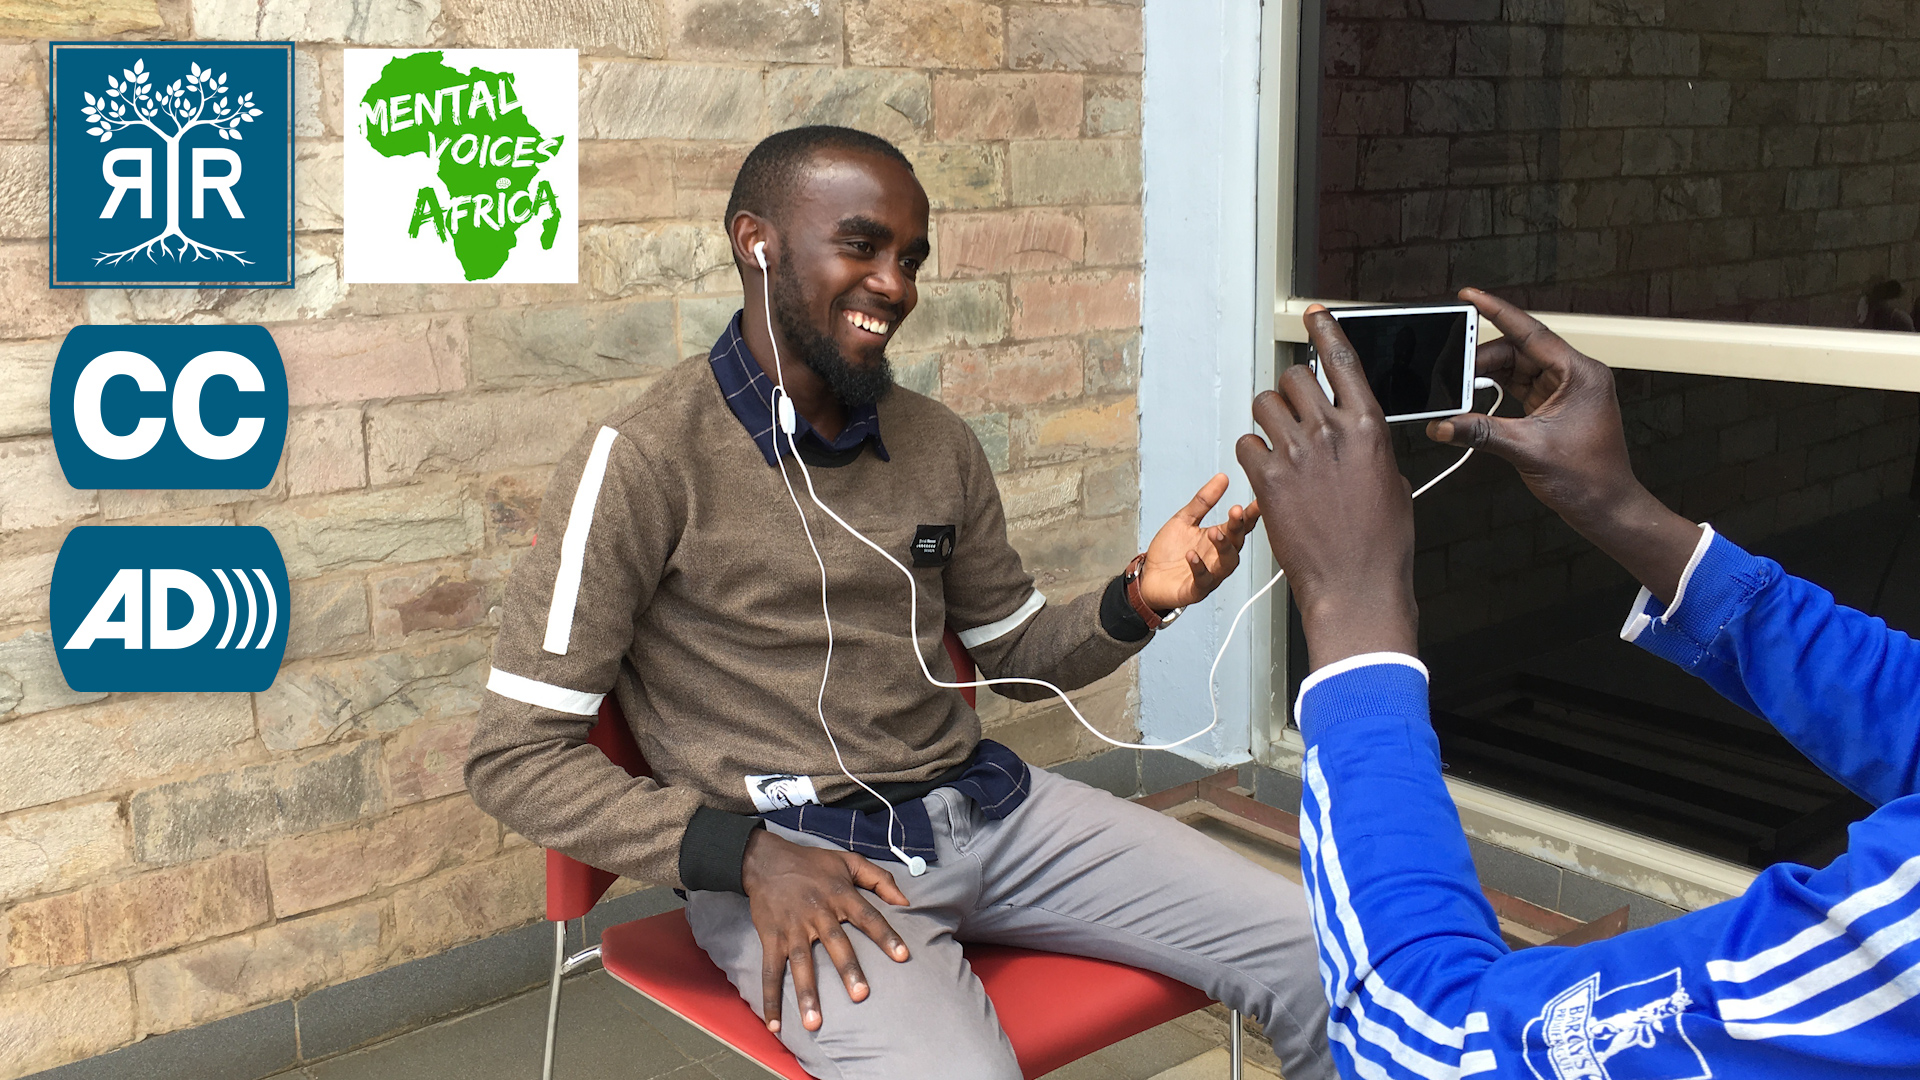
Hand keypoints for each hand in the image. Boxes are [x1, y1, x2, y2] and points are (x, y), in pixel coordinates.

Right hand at [740, 830, 910, 1033]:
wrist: (766, 860)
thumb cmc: (812, 862)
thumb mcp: (849, 860)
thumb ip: (880, 879)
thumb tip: (906, 901)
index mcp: (840, 895)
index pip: (868, 917)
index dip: (885, 936)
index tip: (903, 956)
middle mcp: (818, 913)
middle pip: (836, 944)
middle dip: (848, 969)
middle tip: (861, 995)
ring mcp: (793, 928)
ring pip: (802, 963)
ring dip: (807, 993)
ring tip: (814, 1022)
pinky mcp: (771, 937)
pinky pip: (770, 970)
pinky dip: (771, 997)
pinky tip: (775, 1023)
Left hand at [1137, 473, 1261, 610]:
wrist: (1148, 578)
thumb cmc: (1169, 552)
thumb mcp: (1184, 520)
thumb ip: (1204, 500)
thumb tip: (1222, 478)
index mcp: (1219, 539)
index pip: (1240, 526)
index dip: (1250, 514)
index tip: (1258, 501)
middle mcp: (1218, 558)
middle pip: (1236, 543)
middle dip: (1238, 527)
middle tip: (1236, 511)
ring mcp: (1209, 575)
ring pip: (1226, 564)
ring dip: (1223, 547)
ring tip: (1214, 532)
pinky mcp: (1195, 589)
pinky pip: (1202, 580)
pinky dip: (1199, 568)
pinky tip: (1192, 556)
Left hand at [1235, 306, 1416, 669]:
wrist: (1356, 585)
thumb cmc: (1381, 542)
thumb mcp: (1391, 481)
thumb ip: (1369, 447)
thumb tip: (1354, 438)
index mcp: (1369, 427)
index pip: (1342, 360)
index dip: (1325, 331)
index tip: (1313, 315)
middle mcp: (1331, 431)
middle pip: (1292, 378)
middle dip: (1289, 393)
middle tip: (1292, 417)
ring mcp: (1297, 453)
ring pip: (1263, 405)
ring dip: (1266, 420)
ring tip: (1278, 446)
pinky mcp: (1268, 478)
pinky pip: (1246, 443)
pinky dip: (1252, 454)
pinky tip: (1266, 473)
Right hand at [1425, 288, 1699, 602]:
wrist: (1607, 507)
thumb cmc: (1587, 478)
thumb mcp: (1527, 450)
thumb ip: (1481, 432)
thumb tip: (1443, 425)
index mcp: (1579, 374)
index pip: (1531, 333)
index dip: (1497, 312)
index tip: (1470, 296)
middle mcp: (1573, 376)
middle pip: (1517, 351)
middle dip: (1481, 360)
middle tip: (1449, 370)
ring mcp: (1562, 391)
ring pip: (1514, 370)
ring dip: (1484, 378)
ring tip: (1456, 389)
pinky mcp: (1551, 407)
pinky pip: (1517, 388)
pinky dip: (1493, 393)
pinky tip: (1472, 400)